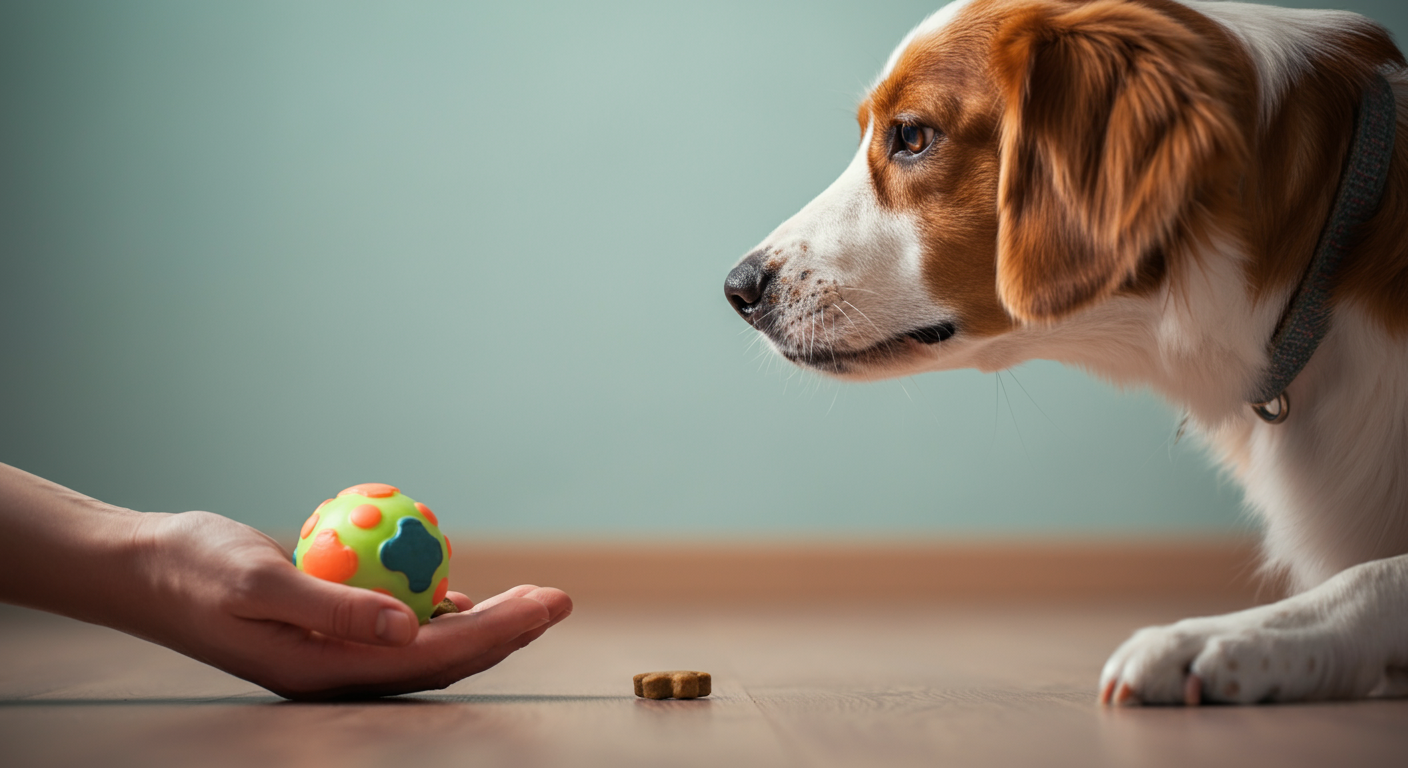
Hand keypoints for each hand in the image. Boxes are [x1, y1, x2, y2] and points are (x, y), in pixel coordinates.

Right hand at [122, 511, 572, 699]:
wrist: (143, 569)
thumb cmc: (193, 568)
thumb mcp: (258, 580)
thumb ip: (334, 608)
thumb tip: (411, 629)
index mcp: (325, 672)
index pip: (435, 657)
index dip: (499, 633)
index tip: (545, 603)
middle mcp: (338, 674)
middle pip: (446, 659)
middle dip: (509, 632)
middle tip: (561, 599)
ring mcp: (335, 657)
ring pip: (429, 647)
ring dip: (485, 624)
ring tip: (535, 598)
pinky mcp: (329, 635)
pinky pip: (398, 628)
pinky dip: (438, 612)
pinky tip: (463, 594)